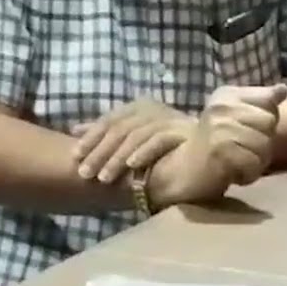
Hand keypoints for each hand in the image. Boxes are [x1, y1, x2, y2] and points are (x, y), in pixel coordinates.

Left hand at [71, 98, 194, 183]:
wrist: (212, 150)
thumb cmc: (168, 146)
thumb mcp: (135, 137)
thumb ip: (108, 132)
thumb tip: (75, 129)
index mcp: (139, 107)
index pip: (109, 120)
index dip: (90, 137)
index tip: (74, 156)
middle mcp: (153, 109)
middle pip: (119, 128)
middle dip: (99, 151)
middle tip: (84, 173)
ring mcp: (169, 119)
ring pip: (136, 135)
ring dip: (117, 158)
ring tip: (103, 178)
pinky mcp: (185, 132)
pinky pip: (160, 139)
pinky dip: (144, 152)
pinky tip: (132, 166)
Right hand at [152, 84, 286, 204]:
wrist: (185, 172)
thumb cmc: (215, 143)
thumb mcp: (237, 115)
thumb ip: (261, 101)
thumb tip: (283, 89)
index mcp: (226, 95)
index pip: (268, 101)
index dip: (264, 121)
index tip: (244, 128)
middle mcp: (220, 108)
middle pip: (269, 122)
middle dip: (262, 141)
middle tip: (239, 148)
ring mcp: (219, 129)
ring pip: (265, 145)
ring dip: (256, 160)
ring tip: (236, 160)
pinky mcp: (221, 153)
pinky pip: (255, 164)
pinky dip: (248, 174)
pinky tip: (233, 172)